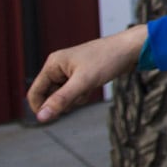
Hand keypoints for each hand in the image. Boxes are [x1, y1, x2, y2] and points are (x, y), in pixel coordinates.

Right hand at [27, 25, 147, 121]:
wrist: (131, 48)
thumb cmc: (108, 59)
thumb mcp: (83, 82)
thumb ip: (61, 100)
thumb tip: (41, 117)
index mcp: (53, 64)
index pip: (35, 93)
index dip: (41, 108)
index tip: (54, 118)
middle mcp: (59, 66)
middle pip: (49, 95)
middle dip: (64, 101)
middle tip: (81, 94)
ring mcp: (70, 70)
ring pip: (63, 95)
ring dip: (75, 98)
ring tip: (89, 87)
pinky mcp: (82, 74)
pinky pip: (75, 92)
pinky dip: (83, 94)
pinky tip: (94, 86)